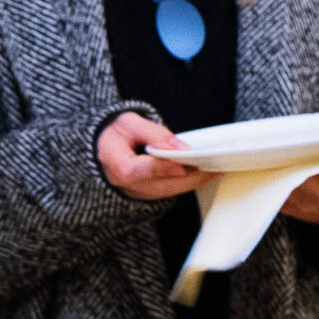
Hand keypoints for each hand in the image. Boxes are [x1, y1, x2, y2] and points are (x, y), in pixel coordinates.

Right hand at [96, 111, 210, 200]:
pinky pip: (170, 192)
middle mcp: (124, 185)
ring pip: (169, 192)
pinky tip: (203, 170)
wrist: (104, 147)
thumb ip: (154, 134)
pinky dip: (187, 182)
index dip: (159, 169)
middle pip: (159, 186)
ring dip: (193, 181)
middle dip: (189, 177)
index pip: (135, 171)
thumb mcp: (130, 123)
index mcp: (114, 163)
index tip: (181, 165)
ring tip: (214, 166)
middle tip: (213, 164)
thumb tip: (179, 146)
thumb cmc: (116, 132)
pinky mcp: (147, 196)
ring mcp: (136, 194)